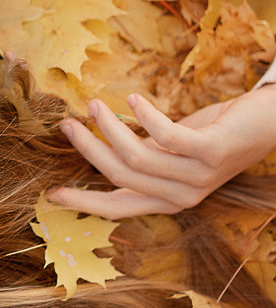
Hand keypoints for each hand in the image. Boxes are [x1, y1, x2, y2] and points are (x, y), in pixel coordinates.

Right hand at [48, 86, 275, 217]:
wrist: (270, 123)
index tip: (53, 193)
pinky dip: (144, 115)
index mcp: (169, 199)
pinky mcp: (211, 152)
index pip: (118, 208)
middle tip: (67, 123)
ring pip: (137, 158)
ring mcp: (198, 176)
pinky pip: (166, 136)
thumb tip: (105, 142)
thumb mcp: (175, 151)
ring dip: (110, 129)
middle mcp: (182, 195)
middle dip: (88, 150)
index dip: (83, 203)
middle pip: (120, 178)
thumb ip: (146, 154)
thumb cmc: (218, 133)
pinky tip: (133, 99)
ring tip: (94, 104)